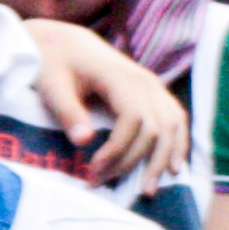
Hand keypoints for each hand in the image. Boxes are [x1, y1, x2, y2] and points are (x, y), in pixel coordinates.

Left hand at [22, 18, 189, 181]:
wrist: (63, 40)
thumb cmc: (53, 61)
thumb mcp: (52, 84)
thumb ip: (68, 111)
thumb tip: (84, 142)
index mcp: (120, 76)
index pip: (134, 119)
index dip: (118, 149)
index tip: (92, 170)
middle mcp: (145, 81)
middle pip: (156, 128)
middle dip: (134, 162)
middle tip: (103, 184)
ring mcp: (153, 86)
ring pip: (173, 125)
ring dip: (164, 158)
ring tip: (148, 188)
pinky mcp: (153, 92)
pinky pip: (175, 119)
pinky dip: (177, 144)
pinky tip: (173, 167)